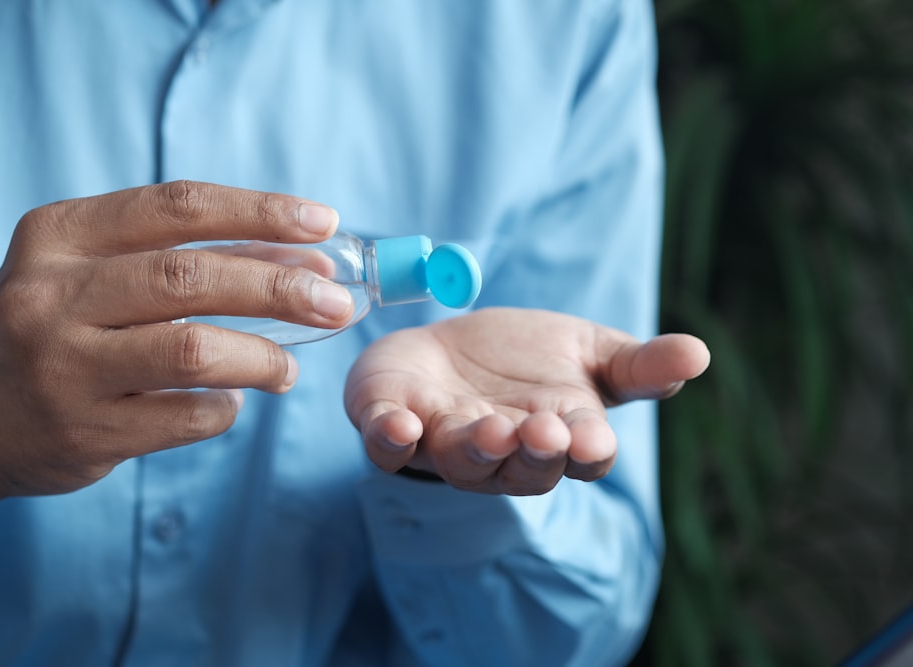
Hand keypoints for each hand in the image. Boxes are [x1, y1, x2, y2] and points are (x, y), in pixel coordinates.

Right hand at [0, 181, 353, 543]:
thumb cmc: (56, 330)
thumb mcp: (95, 274)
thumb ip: (186, 259)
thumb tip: (306, 260)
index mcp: (57, 235)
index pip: (178, 206)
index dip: (261, 212)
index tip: (324, 223)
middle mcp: (49, 295)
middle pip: (191, 277)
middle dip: (281, 287)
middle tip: (339, 304)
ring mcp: (61, 367)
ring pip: (194, 351)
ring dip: (263, 357)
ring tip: (290, 368)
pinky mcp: (82, 432)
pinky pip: (187, 416)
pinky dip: (226, 407)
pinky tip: (232, 400)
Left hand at [345, 307, 709, 494]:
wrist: (445, 353)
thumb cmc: (523, 362)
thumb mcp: (588, 353)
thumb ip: (639, 364)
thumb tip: (699, 354)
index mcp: (558, 435)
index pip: (582, 454)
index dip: (586, 448)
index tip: (590, 436)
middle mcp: (503, 453)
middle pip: (523, 469)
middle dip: (532, 453)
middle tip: (541, 431)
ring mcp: (445, 443)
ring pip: (462, 460)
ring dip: (477, 448)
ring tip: (492, 429)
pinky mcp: (392, 425)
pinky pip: (389, 447)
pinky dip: (393, 438)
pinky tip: (402, 424)